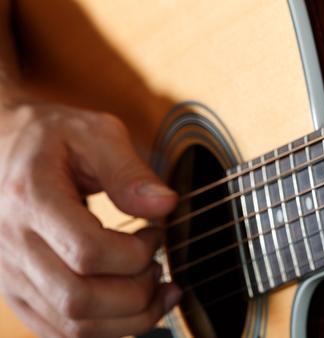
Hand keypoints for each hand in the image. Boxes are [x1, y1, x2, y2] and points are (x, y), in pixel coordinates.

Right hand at [0, 100, 180, 336]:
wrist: (2, 149)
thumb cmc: (51, 138)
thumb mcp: (94, 133)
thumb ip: (129, 171)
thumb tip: (166, 205)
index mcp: (30, 198)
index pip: (87, 252)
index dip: (136, 252)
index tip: (156, 233)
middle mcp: (13, 244)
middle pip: (79, 299)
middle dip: (137, 292)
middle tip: (158, 265)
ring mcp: (11, 274)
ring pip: (73, 327)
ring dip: (129, 319)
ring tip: (157, 289)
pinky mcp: (19, 291)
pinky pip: (60, 332)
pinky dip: (105, 330)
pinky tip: (132, 308)